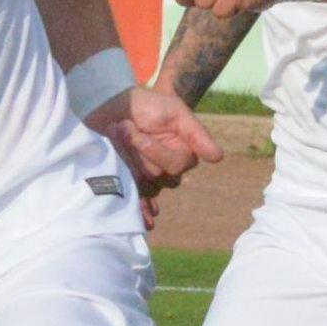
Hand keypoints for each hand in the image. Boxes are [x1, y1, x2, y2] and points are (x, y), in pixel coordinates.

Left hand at [93, 82, 222, 199]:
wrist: (108, 105)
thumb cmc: (144, 105)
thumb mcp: (174, 111)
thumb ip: (196, 133)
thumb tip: (217, 157)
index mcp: (182, 151)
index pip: (176, 164)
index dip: (154, 150)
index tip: (132, 128)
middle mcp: (167, 168)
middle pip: (160, 176)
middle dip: (138, 152)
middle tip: (121, 129)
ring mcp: (147, 177)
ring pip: (144, 184)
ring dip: (126, 160)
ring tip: (114, 139)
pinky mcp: (129, 183)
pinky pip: (140, 203)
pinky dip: (142, 212)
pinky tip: (146, 220)